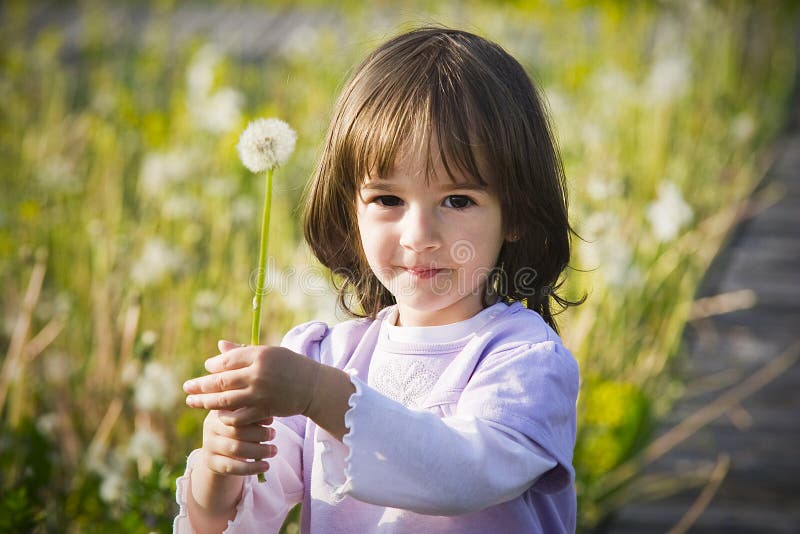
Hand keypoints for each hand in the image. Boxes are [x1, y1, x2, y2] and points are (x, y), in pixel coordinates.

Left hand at [183, 340, 320, 424]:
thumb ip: (243, 351)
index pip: (227, 360)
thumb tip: (220, 346)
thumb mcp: (269, 352)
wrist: (314, 386)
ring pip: (225, 400)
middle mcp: (258, 373)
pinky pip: (239, 416)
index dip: (213, 365)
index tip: (206, 368)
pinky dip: (226, 416)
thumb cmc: (290, 365)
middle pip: (221, 380)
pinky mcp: (264, 410)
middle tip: (186, 388)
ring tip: (192, 402)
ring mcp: (260, 393)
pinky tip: (217, 415)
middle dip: (200, 385)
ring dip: (205, 402)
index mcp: (259, 354)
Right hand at [200, 410, 275, 475]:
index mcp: (219, 411)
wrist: (221, 451)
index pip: (237, 413)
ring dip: (258, 451)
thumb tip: (270, 417)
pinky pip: (231, 467)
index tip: (271, 421)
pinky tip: (266, 466)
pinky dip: (251, 468)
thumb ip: (253, 415)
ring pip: (235, 449)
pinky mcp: (211, 462)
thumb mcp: (243, 419)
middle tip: (273, 435)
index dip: (255, 418)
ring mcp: (208, 445)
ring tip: (273, 450)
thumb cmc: (239, 428)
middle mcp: (210, 427)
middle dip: (259, 434)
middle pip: (236, 431)